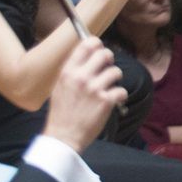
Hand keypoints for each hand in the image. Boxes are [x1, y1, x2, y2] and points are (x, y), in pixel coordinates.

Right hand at [40, 38, 125, 157]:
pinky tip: (111, 102)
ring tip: (106, 90)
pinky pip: (121, 90)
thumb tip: (90, 52)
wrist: (63, 138)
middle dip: (109, 61)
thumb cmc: (62, 112)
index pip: (88, 44)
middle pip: (106, 54)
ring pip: (116, 72)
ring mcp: (94, 89)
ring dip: (114, 81)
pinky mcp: (106, 101)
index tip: (98, 52)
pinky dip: (119, 96)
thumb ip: (74, 70)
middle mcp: (81, 77)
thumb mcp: (60, 86)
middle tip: (105, 71)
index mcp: (68, 72)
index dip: (97, 45)